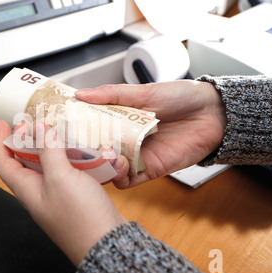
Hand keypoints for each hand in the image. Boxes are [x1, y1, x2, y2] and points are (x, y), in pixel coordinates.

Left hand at [0, 120, 125, 266]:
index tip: (3, 124)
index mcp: (27, 189)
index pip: (3, 162)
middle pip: (26, 160)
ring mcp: (58, 194)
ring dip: (56, 147)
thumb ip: (48, 150)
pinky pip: (71, 171)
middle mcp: (40, 192)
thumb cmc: (80, 219)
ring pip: (51, 164)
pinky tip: (86, 151)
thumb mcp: (60, 178)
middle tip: (37, 122)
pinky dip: (76, 158)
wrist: (108, 244)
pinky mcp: (76, 195)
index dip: (1, 141)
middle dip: (29, 139)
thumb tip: (39, 128)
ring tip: (63, 131)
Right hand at [75, 80, 226, 188]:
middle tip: (67, 150)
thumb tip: (81, 94)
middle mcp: (125, 139)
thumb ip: (111, 95)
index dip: (75, 130)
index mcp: (120, 120)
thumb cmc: (181, 97)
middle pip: (96, 151)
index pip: (91, 128)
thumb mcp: (143, 91)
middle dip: (81, 153)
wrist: (214, 114)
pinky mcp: (149, 170)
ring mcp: (136, 156)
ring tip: (94, 156)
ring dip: (98, 166)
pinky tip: (116, 165)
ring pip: (108, 168)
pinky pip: (127, 181)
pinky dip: (118, 177)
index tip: (58, 129)